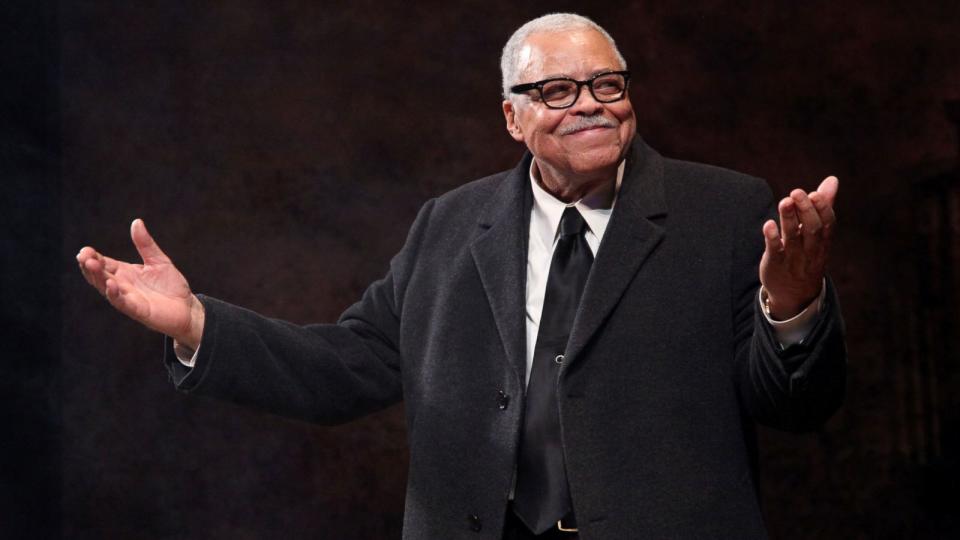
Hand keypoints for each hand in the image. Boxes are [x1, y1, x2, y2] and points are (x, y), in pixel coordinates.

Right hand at [77, 219, 204, 349]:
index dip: (93, 257)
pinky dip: (115, 294)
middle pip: (100, 275)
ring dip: (98, 277)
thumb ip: (146, 244)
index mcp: (125, 273)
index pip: (104, 263)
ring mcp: (128, 298)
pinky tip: (110, 284)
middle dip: (90, 266)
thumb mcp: (158, 260)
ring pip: (107, 288)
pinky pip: (123, 302)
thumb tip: (136, 222)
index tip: (85, 250)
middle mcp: (123, 285)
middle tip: (83, 255)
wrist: (187, 307)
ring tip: (91, 265)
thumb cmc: (171, 285)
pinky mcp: (138, 310)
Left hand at [759, 176, 837, 319]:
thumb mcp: (818, 234)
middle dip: (806, 210)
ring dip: (789, 219)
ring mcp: (793, 259)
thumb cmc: (807, 255)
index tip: (815, 193)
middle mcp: (810, 250)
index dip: (823, 209)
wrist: (796, 296)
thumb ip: (823, 206)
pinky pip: (775, 252)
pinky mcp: (775, 265)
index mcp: (823, 241)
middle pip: (812, 230)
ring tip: (784, 202)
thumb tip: (832, 179)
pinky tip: (769, 224)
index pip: (828, 224)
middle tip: (797, 192)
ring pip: (793, 238)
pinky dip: (773, 238)